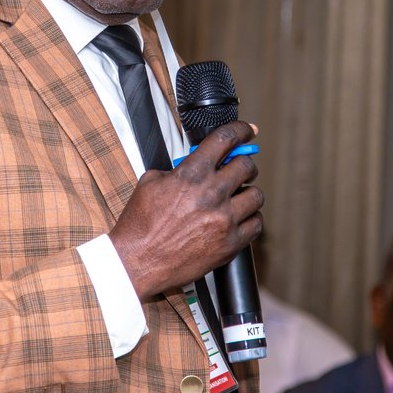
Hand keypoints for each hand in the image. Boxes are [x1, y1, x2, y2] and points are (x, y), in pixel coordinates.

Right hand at [109, 120, 263, 299]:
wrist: (137, 262)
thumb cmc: (140, 225)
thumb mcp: (150, 183)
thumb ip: (176, 169)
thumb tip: (192, 163)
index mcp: (192, 175)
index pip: (225, 140)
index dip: (241, 130)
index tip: (247, 131)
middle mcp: (211, 194)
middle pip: (247, 166)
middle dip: (244, 164)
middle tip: (238, 169)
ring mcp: (224, 220)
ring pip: (256, 195)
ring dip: (248, 193)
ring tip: (238, 197)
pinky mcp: (230, 244)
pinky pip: (256, 224)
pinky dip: (250, 219)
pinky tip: (239, 219)